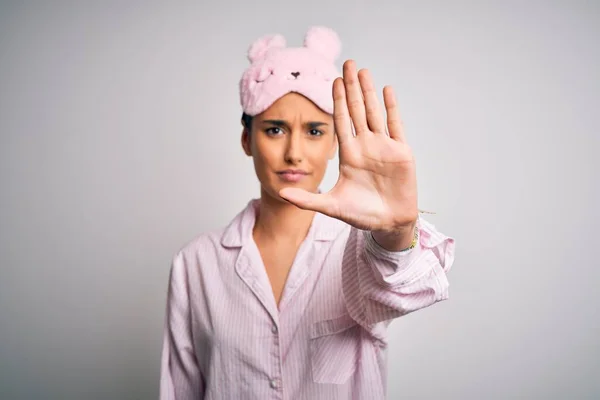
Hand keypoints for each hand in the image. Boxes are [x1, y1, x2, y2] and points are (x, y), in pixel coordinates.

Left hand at [279, 60, 418, 232]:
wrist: (389, 224)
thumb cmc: (362, 215)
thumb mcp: (332, 206)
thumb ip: (307, 200)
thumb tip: (280, 194)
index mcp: (349, 154)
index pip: (341, 121)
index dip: (336, 101)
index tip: (331, 81)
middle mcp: (365, 146)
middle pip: (357, 110)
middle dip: (351, 87)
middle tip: (347, 63)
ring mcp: (383, 147)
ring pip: (375, 112)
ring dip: (369, 91)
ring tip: (363, 70)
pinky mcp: (401, 152)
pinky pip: (396, 125)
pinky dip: (391, 107)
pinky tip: (386, 89)